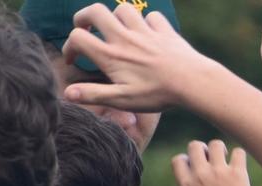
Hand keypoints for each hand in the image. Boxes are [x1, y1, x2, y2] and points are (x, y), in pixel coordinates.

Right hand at [62, 3, 213, 110]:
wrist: (194, 83)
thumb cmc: (158, 94)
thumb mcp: (124, 99)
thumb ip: (95, 94)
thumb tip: (67, 94)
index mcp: (112, 55)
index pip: (78, 38)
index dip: (70, 46)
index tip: (74, 59)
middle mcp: (125, 39)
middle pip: (95, 11)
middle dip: (84, 17)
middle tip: (86, 29)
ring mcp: (146, 33)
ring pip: (123, 9)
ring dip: (116, 17)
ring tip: (117, 30)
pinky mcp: (166, 32)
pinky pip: (153, 17)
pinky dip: (148, 22)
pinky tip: (149, 33)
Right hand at [172, 140, 258, 185]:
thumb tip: (196, 174)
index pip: (179, 159)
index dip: (188, 161)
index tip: (197, 170)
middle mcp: (200, 176)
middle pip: (194, 146)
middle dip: (202, 150)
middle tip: (212, 160)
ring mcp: (219, 173)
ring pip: (215, 143)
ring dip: (220, 149)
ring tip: (226, 159)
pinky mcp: (238, 174)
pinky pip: (238, 152)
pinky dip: (239, 156)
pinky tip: (240, 166)